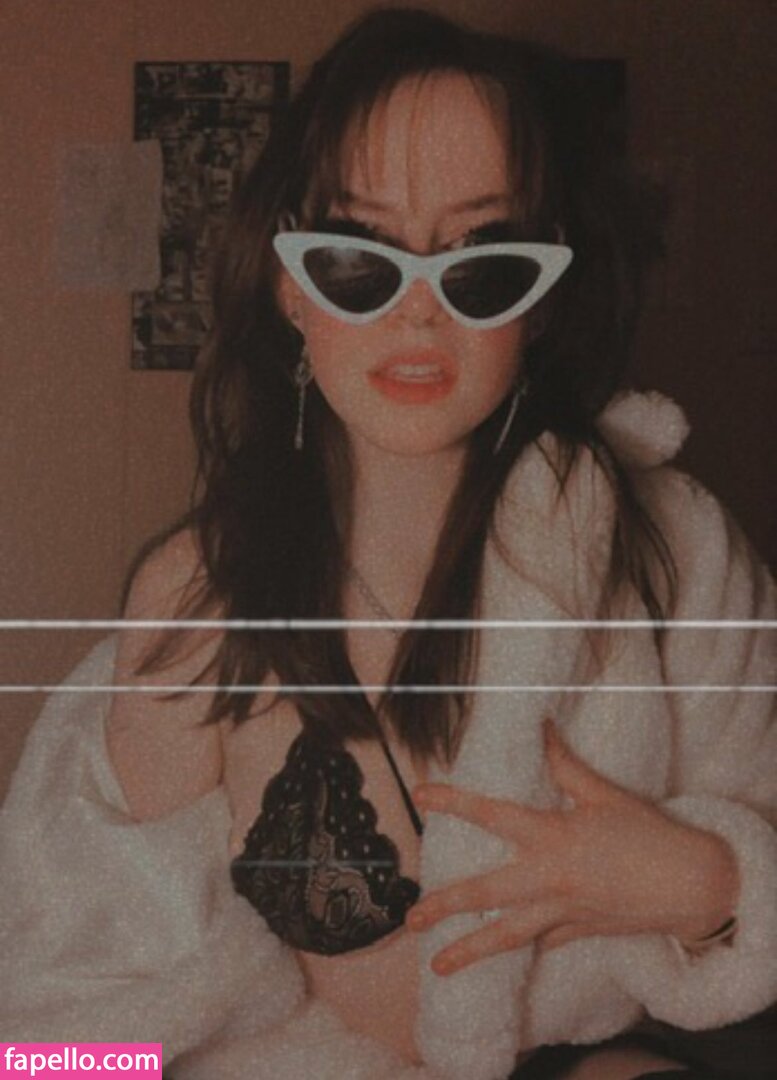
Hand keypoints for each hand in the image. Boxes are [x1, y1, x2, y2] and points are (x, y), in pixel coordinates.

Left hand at [408, 719, 737, 975]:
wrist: (694, 885)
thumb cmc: (649, 833)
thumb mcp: (604, 794)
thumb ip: (564, 765)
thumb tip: (541, 726)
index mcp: (552, 837)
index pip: (491, 815)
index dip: (454, 802)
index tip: (419, 795)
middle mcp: (549, 879)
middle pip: (486, 895)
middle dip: (445, 906)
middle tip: (409, 917)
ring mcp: (562, 913)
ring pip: (507, 937)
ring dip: (469, 951)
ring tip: (436, 966)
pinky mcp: (579, 933)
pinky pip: (543, 942)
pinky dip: (525, 944)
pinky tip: (507, 951)